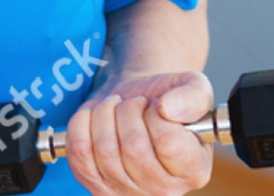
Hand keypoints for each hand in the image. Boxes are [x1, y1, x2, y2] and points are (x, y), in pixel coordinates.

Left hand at [65, 71, 214, 195]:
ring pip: (104, 150)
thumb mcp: (193, 87)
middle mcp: (164, 190)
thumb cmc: (165, 99)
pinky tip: (96, 117)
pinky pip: (79, 152)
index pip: (170, 144)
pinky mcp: (94, 184)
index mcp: (193, 171)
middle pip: (134, 148)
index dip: (157, 116)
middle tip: (133, 102)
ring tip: (115, 107)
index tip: (156, 106)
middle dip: (128, 111)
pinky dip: (82, 124)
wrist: (134, 103)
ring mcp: (126, 191)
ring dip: (105, 114)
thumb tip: (168, 109)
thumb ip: (194, 96)